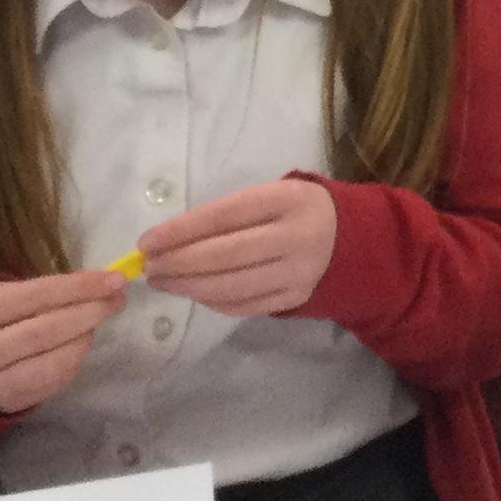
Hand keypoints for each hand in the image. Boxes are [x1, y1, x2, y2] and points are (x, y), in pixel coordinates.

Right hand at [0, 269, 125, 415]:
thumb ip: (38, 292)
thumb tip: (96, 285)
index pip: (36, 296)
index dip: (79, 287)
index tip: (115, 278)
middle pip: (47, 331)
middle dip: (90, 312)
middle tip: (117, 298)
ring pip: (54, 361)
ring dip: (86, 337)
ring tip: (97, 320)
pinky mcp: (8, 404)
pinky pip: (53, 381)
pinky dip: (74, 359)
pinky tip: (80, 343)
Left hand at [138, 179, 337, 319]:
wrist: (352, 239)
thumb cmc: (297, 210)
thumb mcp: (274, 195)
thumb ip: (231, 213)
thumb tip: (172, 239)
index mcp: (288, 200)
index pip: (225, 215)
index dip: (181, 230)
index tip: (147, 242)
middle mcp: (295, 236)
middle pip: (225, 255)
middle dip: (178, 263)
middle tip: (148, 267)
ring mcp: (297, 272)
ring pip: (231, 286)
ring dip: (188, 286)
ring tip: (162, 282)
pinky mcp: (295, 298)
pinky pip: (243, 306)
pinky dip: (211, 301)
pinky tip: (194, 292)